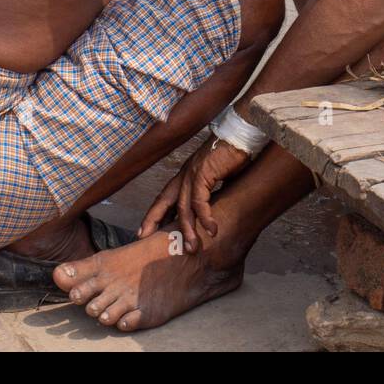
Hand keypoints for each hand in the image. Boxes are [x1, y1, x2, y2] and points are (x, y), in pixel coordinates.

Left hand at [139, 134, 250, 250]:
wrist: (240, 135)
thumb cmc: (231, 155)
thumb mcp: (216, 177)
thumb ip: (210, 191)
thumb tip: (212, 208)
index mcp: (185, 174)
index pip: (164, 197)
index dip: (154, 214)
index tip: (144, 231)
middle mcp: (185, 174)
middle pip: (163, 201)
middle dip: (153, 220)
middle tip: (143, 238)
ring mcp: (192, 174)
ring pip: (183, 207)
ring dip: (187, 229)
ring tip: (192, 248)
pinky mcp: (203, 174)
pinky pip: (200, 201)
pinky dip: (206, 217)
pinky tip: (212, 230)